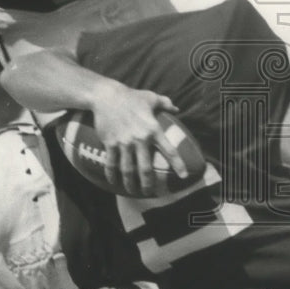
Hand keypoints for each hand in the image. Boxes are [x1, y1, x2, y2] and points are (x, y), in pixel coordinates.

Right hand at [90, 80, 188, 195]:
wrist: (106, 96)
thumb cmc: (131, 96)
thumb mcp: (151, 97)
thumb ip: (166, 103)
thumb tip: (177, 109)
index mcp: (153, 129)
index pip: (169, 150)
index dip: (177, 164)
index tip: (183, 175)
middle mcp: (140, 139)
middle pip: (145, 168)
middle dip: (148, 184)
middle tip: (151, 192)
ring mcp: (124, 143)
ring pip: (128, 169)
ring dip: (130, 183)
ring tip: (133, 191)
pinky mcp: (110, 143)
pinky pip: (111, 163)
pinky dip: (112, 175)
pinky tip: (113, 182)